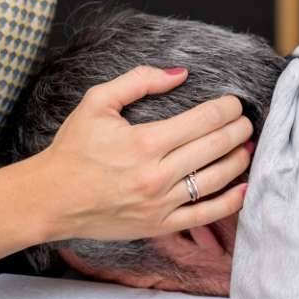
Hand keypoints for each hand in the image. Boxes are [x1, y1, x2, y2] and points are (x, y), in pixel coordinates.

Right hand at [30, 66, 252, 243]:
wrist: (50, 198)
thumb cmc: (72, 149)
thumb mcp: (98, 102)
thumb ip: (139, 80)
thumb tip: (180, 73)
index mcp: (145, 142)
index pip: (203, 120)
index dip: (226, 108)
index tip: (234, 102)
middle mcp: (157, 175)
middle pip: (215, 147)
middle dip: (238, 130)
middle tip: (247, 120)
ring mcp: (160, 204)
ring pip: (216, 179)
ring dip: (239, 160)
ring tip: (248, 147)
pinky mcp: (158, 225)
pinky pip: (204, 216)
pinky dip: (229, 202)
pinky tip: (243, 188)